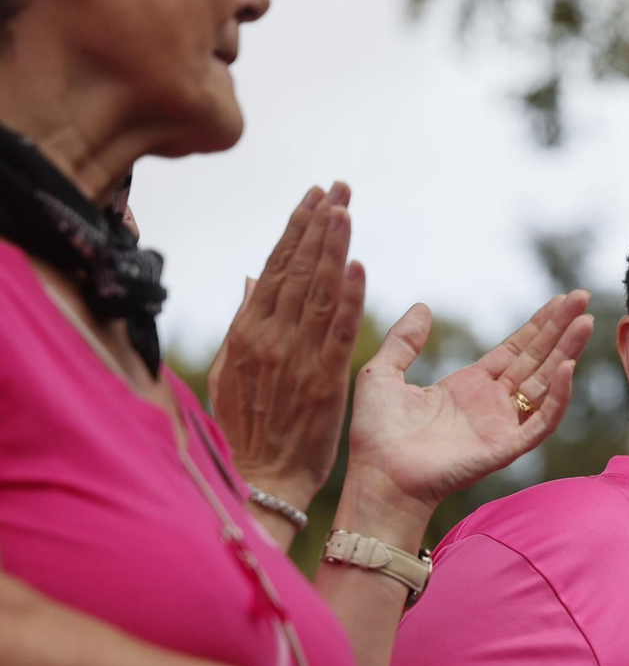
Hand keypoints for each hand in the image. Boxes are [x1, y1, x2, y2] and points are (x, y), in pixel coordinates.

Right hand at [208, 185, 364, 507]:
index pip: (276, 269)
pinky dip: (347, 299)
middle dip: (318, 225)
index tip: (314, 197)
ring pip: (316, 292)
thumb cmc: (246, 427)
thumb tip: (252, 278)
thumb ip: (244, 322)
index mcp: (248, 333)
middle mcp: (270, 338)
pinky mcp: (323, 382)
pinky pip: (337, 333)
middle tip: (338, 187)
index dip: (296, 230)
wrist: (259, 478)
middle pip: (297, 271)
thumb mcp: (234, 370)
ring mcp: (296, 359)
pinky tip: (357, 267)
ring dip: (332, 248)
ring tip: (345, 209)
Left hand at [342, 292, 594, 517]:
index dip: (538, 325)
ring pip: (546, 383)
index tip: (559, 300)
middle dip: (560, 328)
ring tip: (586, 322)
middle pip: (536, 358)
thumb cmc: (376, 434)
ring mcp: (502, 425)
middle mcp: (492, 403)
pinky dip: (557, 396)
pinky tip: (566, 368)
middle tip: (582, 297)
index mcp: (469, 386)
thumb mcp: (382, 373)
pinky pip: (541, 421)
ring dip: (567, 352)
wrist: (378, 476)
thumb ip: (404, 341)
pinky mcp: (506, 447)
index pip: (515, 349)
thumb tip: (423, 307)